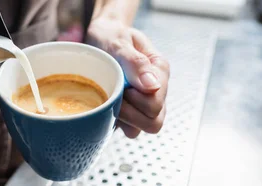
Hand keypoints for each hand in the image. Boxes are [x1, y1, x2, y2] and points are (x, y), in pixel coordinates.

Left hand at [87, 17, 169, 137]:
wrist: (101, 36)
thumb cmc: (111, 36)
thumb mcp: (120, 42)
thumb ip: (135, 63)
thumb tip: (152, 86)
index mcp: (159, 72)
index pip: (156, 104)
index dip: (135, 101)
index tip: (121, 85)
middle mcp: (156, 89)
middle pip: (154, 122)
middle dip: (129, 113)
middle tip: (114, 93)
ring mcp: (145, 102)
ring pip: (142, 128)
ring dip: (123, 118)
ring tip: (110, 98)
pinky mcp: (132, 110)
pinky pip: (129, 128)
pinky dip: (116, 120)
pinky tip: (106, 104)